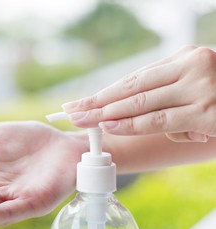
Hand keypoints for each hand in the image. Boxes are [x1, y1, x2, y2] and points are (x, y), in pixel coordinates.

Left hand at [62, 46, 215, 141]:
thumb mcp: (192, 87)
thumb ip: (163, 96)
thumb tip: (121, 113)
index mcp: (184, 59)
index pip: (133, 79)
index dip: (104, 92)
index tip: (80, 102)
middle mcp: (191, 67)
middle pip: (131, 88)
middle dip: (97, 103)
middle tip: (71, 112)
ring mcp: (200, 88)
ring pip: (141, 103)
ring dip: (107, 114)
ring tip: (83, 121)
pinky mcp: (207, 112)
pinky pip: (161, 120)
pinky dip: (133, 124)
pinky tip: (110, 126)